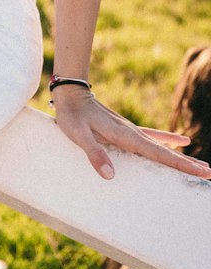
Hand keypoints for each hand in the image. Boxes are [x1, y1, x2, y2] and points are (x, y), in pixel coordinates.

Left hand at [53, 86, 210, 180]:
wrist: (71, 93)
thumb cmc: (73, 115)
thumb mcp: (79, 135)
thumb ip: (94, 154)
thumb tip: (110, 175)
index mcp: (126, 136)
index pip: (159, 154)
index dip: (181, 164)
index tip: (201, 171)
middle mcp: (134, 133)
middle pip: (166, 153)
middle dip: (187, 164)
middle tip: (209, 173)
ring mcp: (132, 130)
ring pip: (162, 146)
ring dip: (181, 156)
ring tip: (201, 165)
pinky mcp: (126, 129)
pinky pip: (152, 136)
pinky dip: (168, 138)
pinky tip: (182, 140)